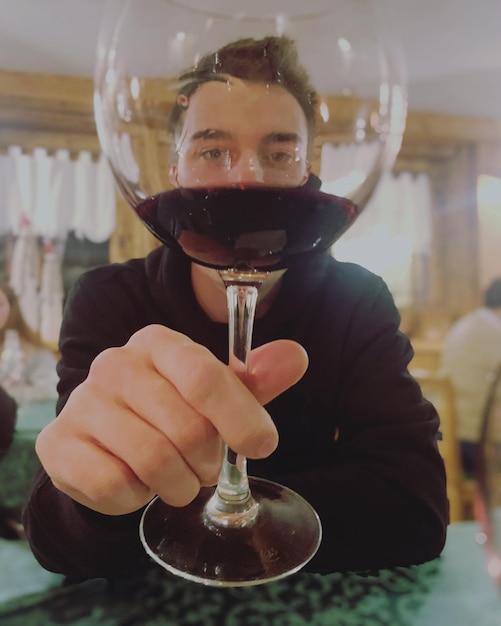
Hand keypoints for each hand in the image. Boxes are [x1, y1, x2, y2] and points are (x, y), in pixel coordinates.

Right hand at [36, 325, 307, 515]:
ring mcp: (82, 402)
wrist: (110, 441)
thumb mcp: (218, 395)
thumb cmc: (174, 413)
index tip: (262, 446)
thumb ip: (256, 379)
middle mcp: (115, 364)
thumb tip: (296, 356)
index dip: (240, 418)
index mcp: (158, 343)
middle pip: (185, 426)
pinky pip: (113, 485)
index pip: (205, 376)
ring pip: (153, 461)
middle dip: (208, 460)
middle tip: (205, 465)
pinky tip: (138, 484)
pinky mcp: (58, 443)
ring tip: (177, 478)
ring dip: (178, 484)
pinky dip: (137, 498)